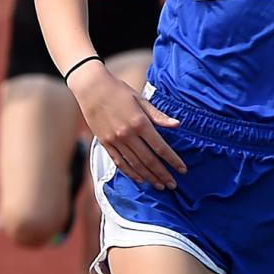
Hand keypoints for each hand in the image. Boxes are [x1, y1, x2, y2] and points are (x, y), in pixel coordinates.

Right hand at [71, 64, 185, 190]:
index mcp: (139, 122)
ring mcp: (115, 141)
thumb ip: (158, 115)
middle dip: (163, 174)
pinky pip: (120, 163)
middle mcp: (128, 135)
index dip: (173, 160)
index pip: (160, 147)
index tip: (182, 170)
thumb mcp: (141, 99)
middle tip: (173, 185)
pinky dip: (131, 173)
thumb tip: (177, 125)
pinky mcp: (105, 144)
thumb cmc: (119, 91)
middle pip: (149, 160)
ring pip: (135, 165)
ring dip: (149, 177)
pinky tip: (140, 180)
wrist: (91, 89)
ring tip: (160, 185)